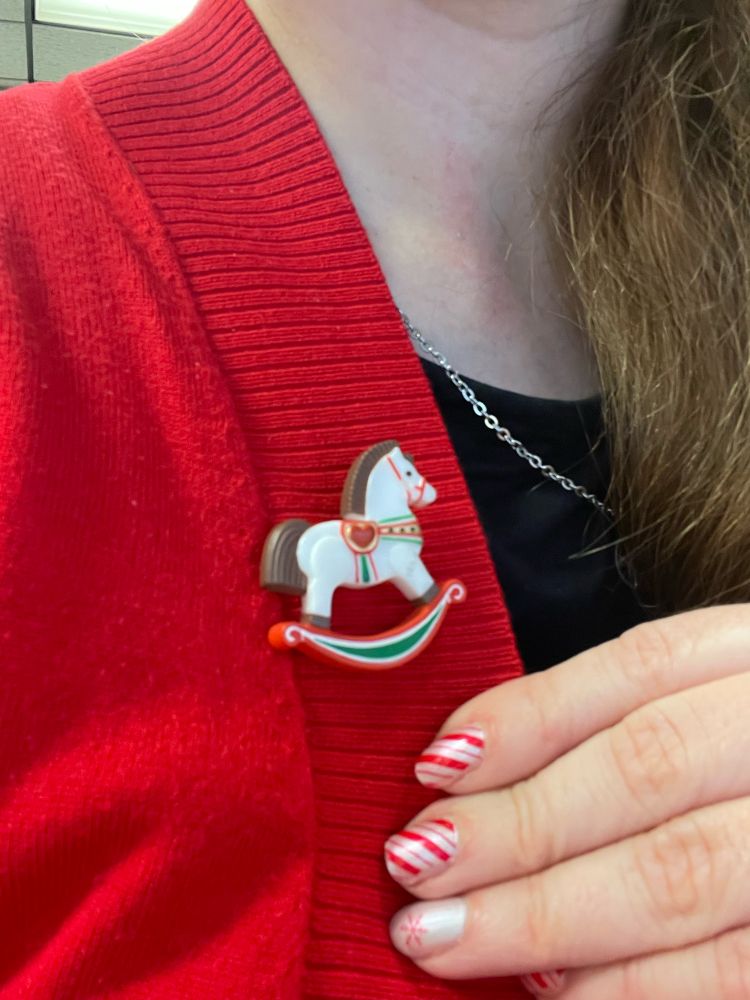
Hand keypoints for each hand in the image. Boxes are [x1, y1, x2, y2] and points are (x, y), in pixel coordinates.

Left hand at [385, 604, 749, 997]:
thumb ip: (608, 719)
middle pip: (646, 771)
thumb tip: (464, 770)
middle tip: (414, 869)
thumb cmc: (741, 745)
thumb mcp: (706, 693)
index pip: (633, 674)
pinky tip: (556, 993)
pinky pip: (735, 969)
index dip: (526, 721)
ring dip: (550, 916)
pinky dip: (639, 986)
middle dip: (520, 827)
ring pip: (682, 872)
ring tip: (448, 939)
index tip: (432, 767)